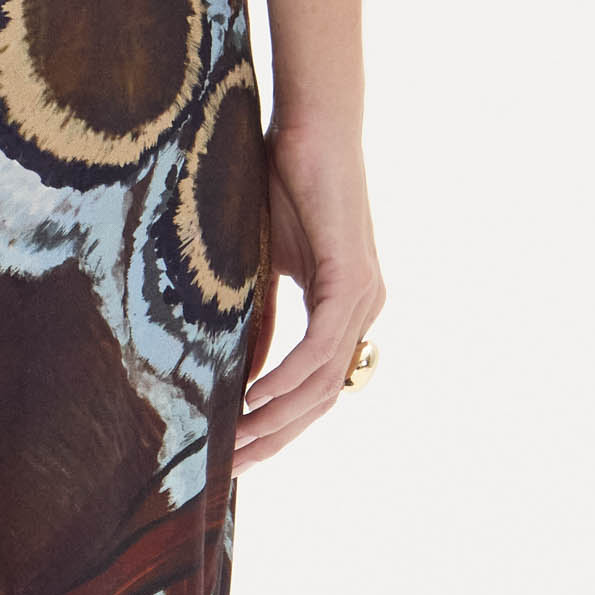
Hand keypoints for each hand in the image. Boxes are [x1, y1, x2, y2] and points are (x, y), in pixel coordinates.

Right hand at [234, 118, 385, 470]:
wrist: (307, 124)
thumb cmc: (280, 182)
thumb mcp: (260, 267)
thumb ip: (257, 321)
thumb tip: (235, 377)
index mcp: (345, 310)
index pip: (315, 389)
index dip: (278, 428)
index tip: (236, 455)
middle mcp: (364, 310)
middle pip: (322, 399)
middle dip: (274, 439)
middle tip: (229, 470)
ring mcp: (364, 296)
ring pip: (322, 382)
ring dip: (276, 418)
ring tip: (234, 443)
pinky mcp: (353, 277)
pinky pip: (320, 347)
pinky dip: (286, 378)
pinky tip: (253, 398)